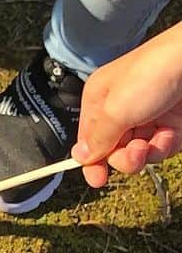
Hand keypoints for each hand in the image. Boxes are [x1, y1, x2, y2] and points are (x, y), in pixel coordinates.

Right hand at [73, 25, 181, 186]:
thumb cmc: (153, 73)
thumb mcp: (116, 109)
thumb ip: (97, 138)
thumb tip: (81, 156)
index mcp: (98, 101)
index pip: (88, 140)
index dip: (92, 161)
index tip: (98, 179)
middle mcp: (120, 109)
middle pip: (113, 150)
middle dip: (124, 157)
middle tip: (135, 153)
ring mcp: (147, 116)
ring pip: (138, 152)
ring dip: (147, 153)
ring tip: (155, 141)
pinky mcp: (170, 122)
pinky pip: (161, 148)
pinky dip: (165, 146)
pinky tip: (169, 135)